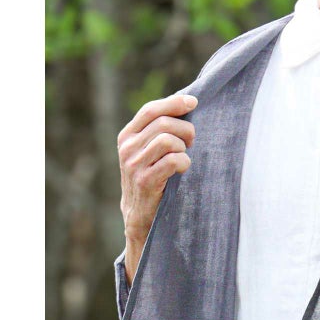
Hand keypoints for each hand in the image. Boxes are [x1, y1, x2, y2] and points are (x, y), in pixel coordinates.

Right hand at [117, 93, 196, 281]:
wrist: (140, 217)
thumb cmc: (152, 180)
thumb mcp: (148, 152)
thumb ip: (159, 131)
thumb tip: (186, 104)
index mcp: (127, 136)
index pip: (150, 110)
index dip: (173, 102)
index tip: (193, 102)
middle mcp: (127, 148)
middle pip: (164, 123)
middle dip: (186, 130)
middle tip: (192, 142)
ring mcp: (134, 165)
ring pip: (168, 140)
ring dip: (184, 148)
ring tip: (184, 158)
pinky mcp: (145, 181)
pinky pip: (172, 160)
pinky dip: (184, 163)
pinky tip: (182, 170)